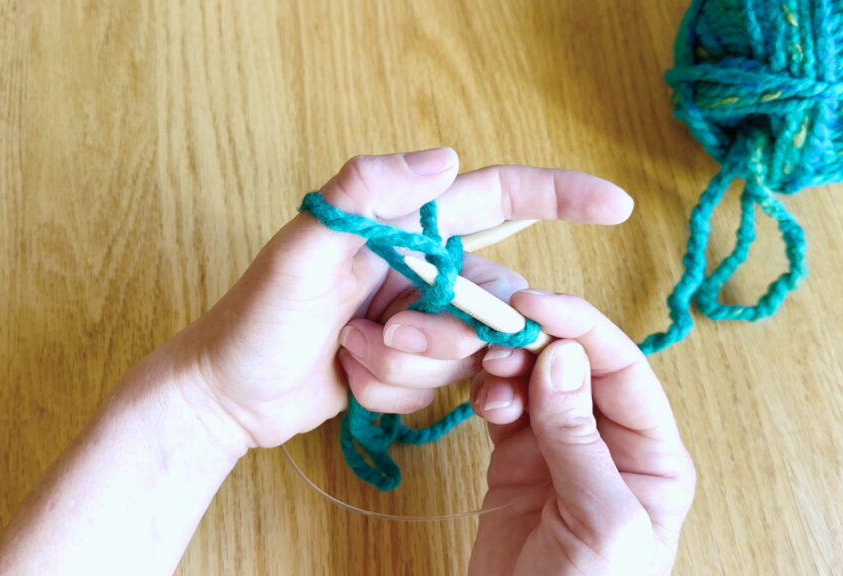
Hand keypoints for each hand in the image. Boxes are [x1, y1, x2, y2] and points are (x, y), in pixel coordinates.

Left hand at [158, 148, 633, 450]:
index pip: (497, 196)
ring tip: (348, 355)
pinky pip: (436, 387)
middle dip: (445, 333)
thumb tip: (445, 157)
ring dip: (407, 366)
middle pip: (488, 299)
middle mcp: (419, 267)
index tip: (616, 206)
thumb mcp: (301, 250)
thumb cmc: (255, 317)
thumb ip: (363, 194)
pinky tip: (348, 381)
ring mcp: (417, 318)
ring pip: (463, 352)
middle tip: (375, 337)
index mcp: (404, 224)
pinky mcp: (409, 365)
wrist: (227, 394)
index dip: (560, 196)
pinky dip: (394, 392)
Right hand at [468, 293, 695, 574]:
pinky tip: (483, 397)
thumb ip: (578, 437)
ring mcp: (559, 449)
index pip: (622, 369)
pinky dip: (490, 391)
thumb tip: (560, 354)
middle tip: (497, 333)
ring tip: (489, 371)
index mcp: (651, 454)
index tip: (537, 305)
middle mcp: (609, 442)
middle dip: (538, 342)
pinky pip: (504, 407)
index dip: (582, 328)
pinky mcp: (515, 461)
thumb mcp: (600, 519)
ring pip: (536, 379)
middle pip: (575, 366)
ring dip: (510, 364)